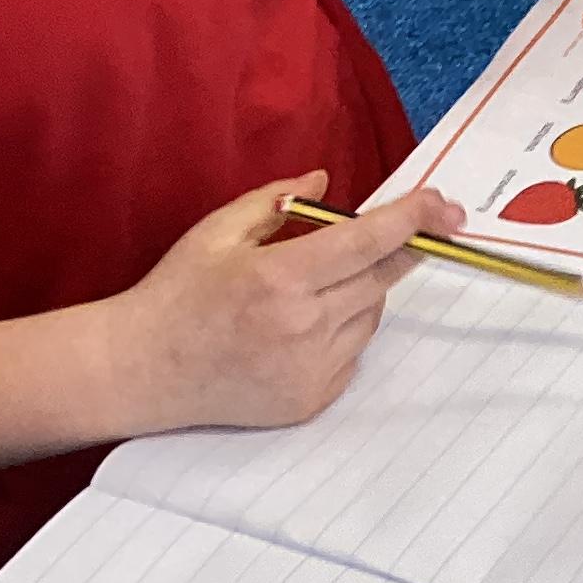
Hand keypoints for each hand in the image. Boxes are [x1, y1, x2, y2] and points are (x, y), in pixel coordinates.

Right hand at [104, 173, 463, 433]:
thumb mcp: (218, 232)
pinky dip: (344, 331)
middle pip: (383, 278)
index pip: (369, 242)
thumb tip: (325, 182)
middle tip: (416, 228)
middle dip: (403, 248)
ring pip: (372, 316)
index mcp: (279, 278)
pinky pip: (352, 354)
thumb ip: (277, 201)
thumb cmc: (175, 294)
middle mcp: (301, 327)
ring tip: (317, 284)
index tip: (444, 206)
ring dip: (365, 291)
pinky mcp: (309, 401)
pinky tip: (302, 326)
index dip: (413, 219)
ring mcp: (308, 370)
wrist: (139, 371)